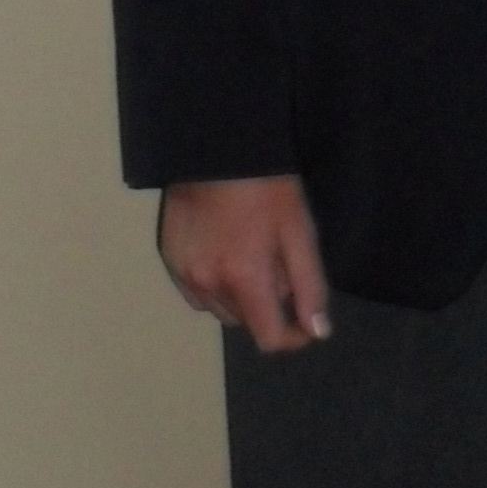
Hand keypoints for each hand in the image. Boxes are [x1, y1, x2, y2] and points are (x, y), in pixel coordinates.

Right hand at [158, 176, 331, 354]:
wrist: (216, 148)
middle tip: (279, 263)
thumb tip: (318, 332)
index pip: (268, 338)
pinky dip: (215, 285)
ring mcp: (183, 274)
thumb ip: (310, 285)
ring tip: (251, 253)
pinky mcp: (168, 261)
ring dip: (240, 297)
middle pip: (246, 321)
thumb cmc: (267, 186)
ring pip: (221, 309)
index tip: (305, 321)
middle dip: (267, 305)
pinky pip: (197, 292)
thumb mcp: (300, 230)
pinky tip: (225, 251)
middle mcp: (208, 285)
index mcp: (244, 279)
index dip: (293, 337)